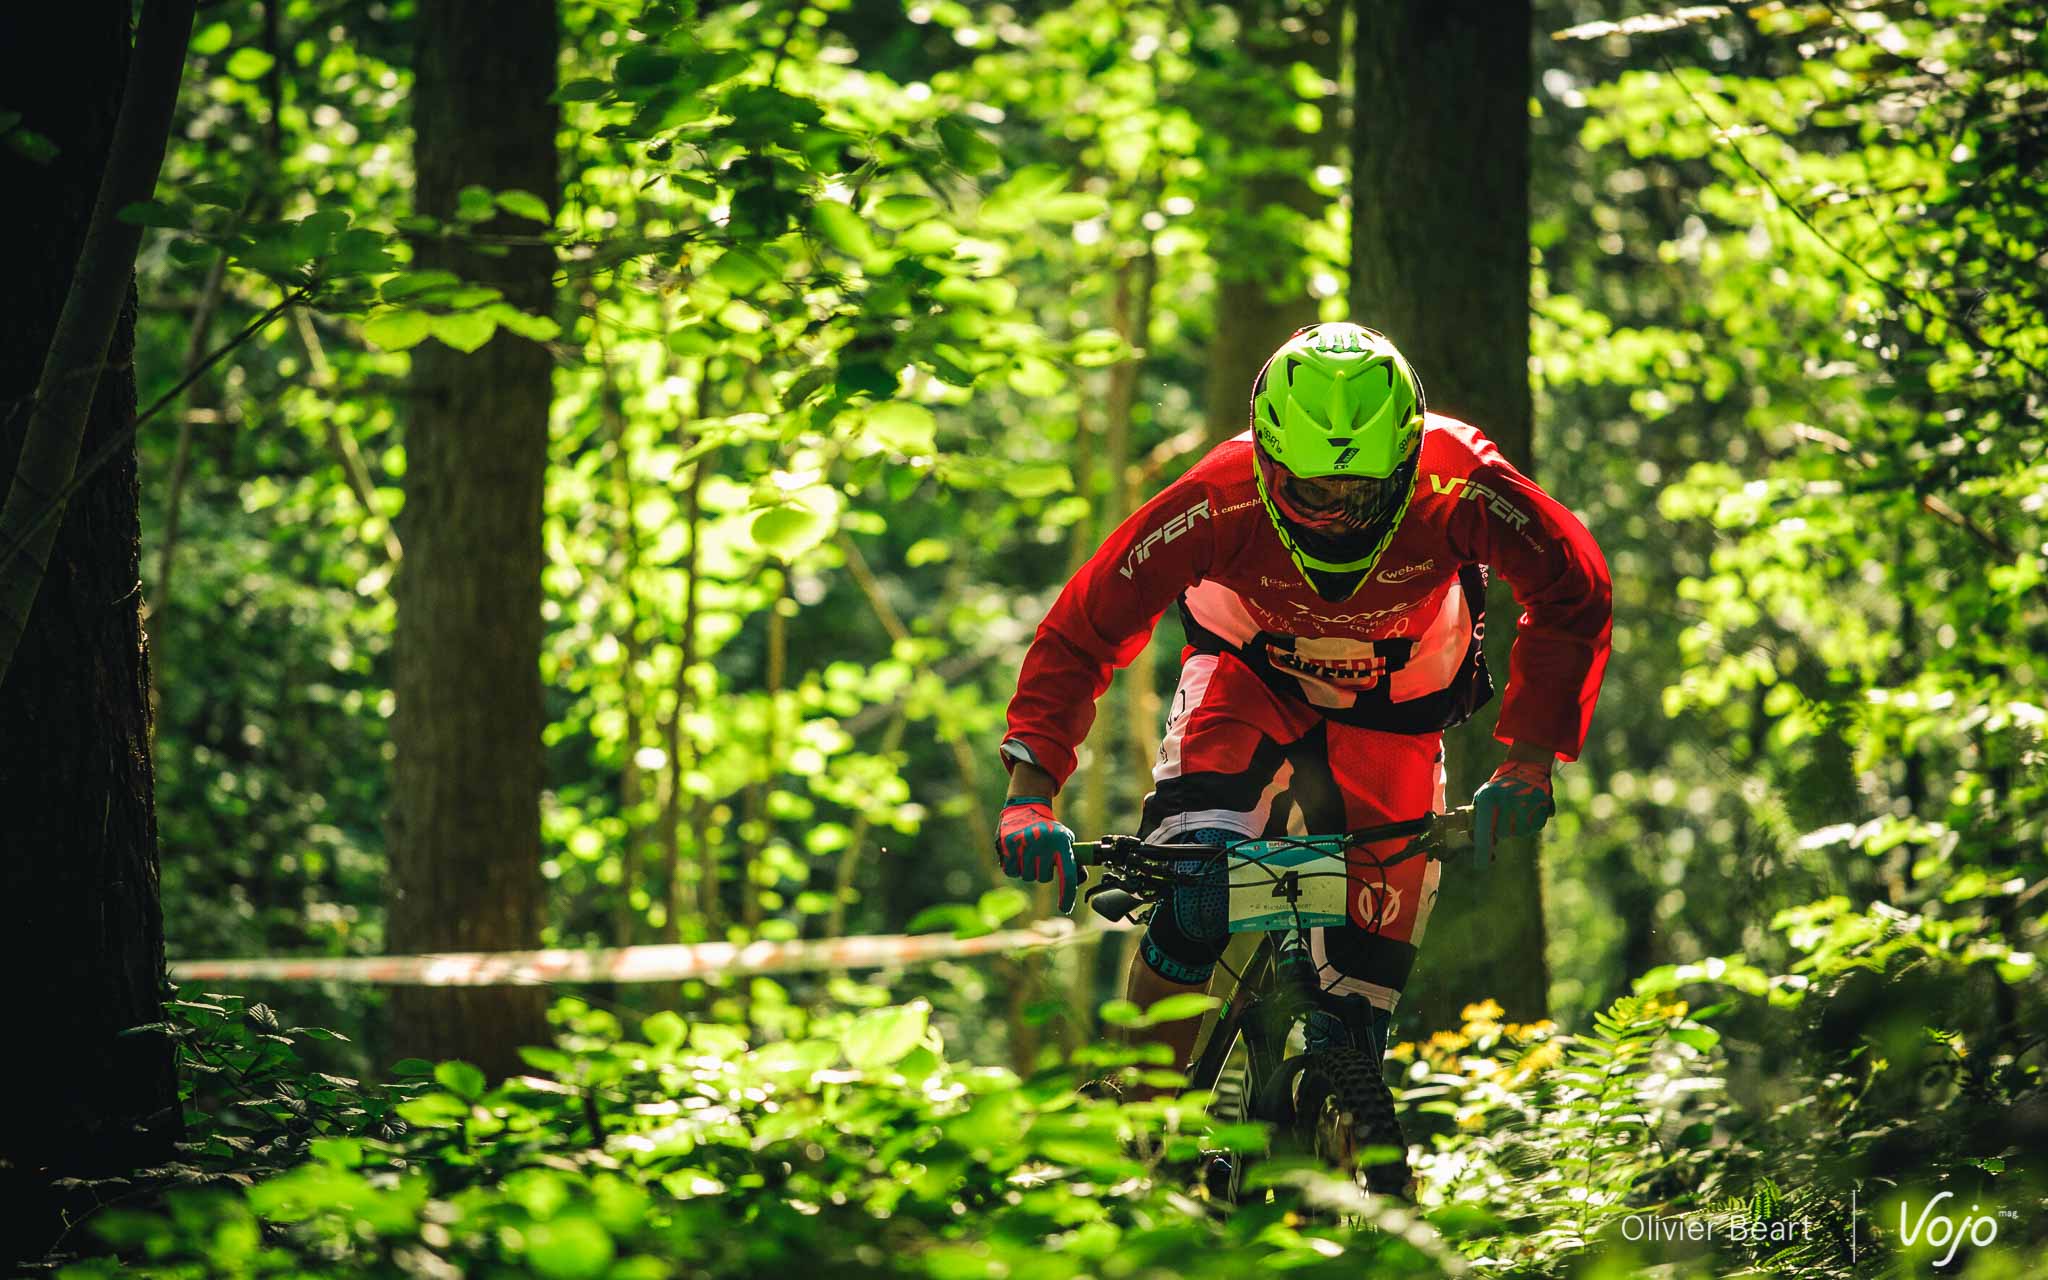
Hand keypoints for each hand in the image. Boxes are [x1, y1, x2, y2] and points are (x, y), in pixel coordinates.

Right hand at [995, 796, 1077, 912]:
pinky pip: (1012, 871)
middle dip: (1043, 871)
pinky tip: (1018, 853)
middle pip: (1043, 878)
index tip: (1064, 908)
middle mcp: (1043, 842)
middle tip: (1041, 857)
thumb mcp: (1065, 840)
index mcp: (1061, 842)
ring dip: (1028, 869)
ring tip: (1029, 852)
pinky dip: (1014, 867)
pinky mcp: (1008, 844)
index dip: (1066, 896)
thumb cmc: (1050, 830)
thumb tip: (1079, 880)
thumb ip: (1073, 861)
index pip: (1067, 875)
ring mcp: (1024, 843)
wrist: (1026, 807)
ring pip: (1027, 876)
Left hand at [1471, 759, 1554, 871]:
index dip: (1483, 848)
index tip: (1481, 864)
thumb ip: (1479, 820)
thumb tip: (1483, 843)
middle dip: (1503, 828)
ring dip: (1517, 826)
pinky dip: (1531, 823)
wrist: (1525, 768)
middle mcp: (1507, 802)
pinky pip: (1534, 827)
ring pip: (1520, 832)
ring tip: (1517, 808)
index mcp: (1489, 799)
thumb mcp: (1483, 797)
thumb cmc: (1498, 787)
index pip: (1485, 829)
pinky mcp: (1541, 808)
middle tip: (1505, 814)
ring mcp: (1526, 804)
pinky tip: (1528, 808)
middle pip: (1503, 833)